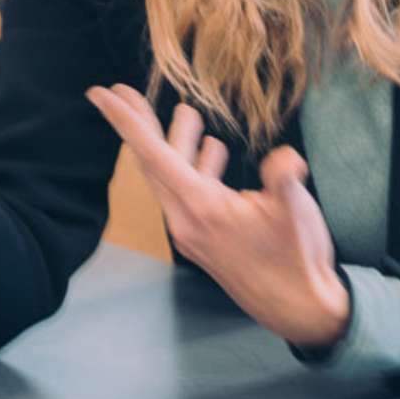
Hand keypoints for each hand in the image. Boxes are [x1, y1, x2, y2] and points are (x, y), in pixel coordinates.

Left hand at [85, 85, 350, 346]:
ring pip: (171, 178)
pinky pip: (186, 193)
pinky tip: (213, 153)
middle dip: (140, 125)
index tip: (100, 95)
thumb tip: (285, 157)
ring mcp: (192, 232)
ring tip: (187, 114)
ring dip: (175, 144)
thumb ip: (284, 178)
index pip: (153, 155)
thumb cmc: (296, 259)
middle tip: (123, 90)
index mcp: (201, 207)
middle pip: (152, 163)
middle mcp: (186, 220)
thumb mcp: (295, 211)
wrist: (298, 308)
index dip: (126, 121)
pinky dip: (193, 167)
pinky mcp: (204, 238)